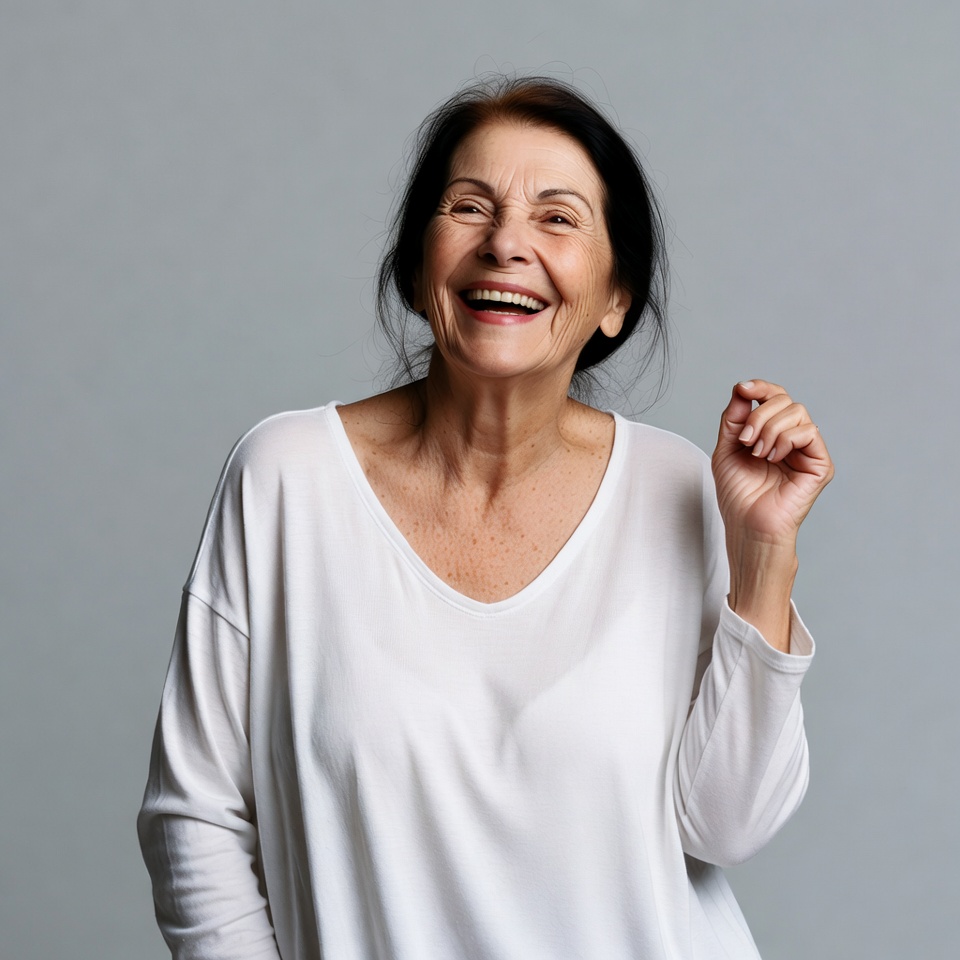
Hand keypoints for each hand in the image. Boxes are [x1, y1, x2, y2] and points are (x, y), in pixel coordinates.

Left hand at [712, 379, 833, 549]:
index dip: (760, 387)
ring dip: (770, 429)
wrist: (747, 524)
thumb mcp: (727, 448)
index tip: (743, 389)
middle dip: (759, 414)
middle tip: (745, 441)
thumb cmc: (738, 494)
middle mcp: (792, 438)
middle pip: (784, 399)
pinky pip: (809, 431)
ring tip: (758, 454)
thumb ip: (734, 418)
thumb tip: (742, 388)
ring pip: (797, 411)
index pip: (774, 396)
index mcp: (771, 432)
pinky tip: (773, 458)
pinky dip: (786, 440)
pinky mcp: (820, 463)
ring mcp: (807, 450)